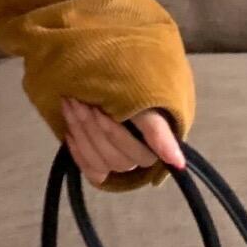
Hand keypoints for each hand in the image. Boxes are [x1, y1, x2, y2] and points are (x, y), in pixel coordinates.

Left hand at [61, 96, 186, 185]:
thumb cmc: (133, 88)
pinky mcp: (100, 167)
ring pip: (99, 163)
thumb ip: (159, 132)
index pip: (135, 153)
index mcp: (153, 148)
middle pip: (114, 158)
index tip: (97, 109)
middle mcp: (136, 160)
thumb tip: (178, 164)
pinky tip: (69, 133)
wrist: (110, 74)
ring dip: (81, 134)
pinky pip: (90, 172)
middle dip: (92, 127)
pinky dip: (78, 153)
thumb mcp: (145, 104)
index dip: (113, 133)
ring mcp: (116, 164)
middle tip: (77, 100)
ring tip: (69, 106)